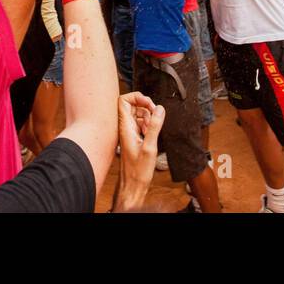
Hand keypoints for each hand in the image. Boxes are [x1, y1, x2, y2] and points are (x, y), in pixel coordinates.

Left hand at [114, 92, 164, 212]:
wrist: (132, 186)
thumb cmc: (138, 171)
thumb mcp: (150, 147)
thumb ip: (154, 126)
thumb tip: (159, 108)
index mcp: (125, 127)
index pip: (123, 100)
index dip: (137, 97)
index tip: (150, 104)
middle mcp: (124, 127)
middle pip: (132, 105)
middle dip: (145, 107)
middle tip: (155, 116)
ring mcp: (128, 132)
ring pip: (137, 114)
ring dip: (147, 117)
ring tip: (153, 128)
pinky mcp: (133, 137)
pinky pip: (139, 124)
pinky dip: (147, 125)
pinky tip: (151, 134)